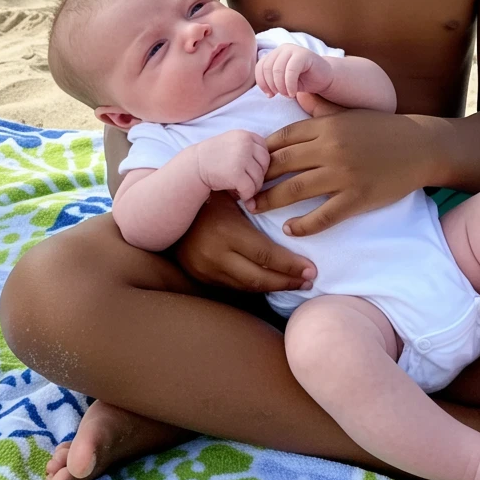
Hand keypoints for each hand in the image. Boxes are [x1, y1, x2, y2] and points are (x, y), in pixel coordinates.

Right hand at [174, 191, 315, 291]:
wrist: (166, 209)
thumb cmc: (208, 194)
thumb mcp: (230, 192)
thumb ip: (257, 199)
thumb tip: (292, 202)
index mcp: (227, 233)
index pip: (266, 256)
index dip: (291, 266)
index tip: (312, 269)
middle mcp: (217, 256)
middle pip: (260, 278)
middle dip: (288, 281)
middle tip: (311, 280)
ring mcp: (208, 271)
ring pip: (248, 287)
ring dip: (274, 287)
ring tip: (297, 283)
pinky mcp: (203, 278)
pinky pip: (235, 287)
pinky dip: (256, 286)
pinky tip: (272, 282)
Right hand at [193, 130, 268, 201]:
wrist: (193, 167)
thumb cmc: (214, 160)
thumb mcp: (233, 146)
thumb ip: (251, 154)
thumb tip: (273, 175)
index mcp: (245, 135)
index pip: (265, 150)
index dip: (260, 164)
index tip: (250, 171)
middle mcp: (245, 143)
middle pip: (266, 164)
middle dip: (258, 177)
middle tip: (247, 183)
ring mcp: (241, 157)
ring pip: (259, 178)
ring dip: (252, 188)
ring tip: (241, 189)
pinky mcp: (236, 173)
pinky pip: (250, 189)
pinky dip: (246, 195)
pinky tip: (238, 194)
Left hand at [254, 108, 433, 236]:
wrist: (420, 147)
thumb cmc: (383, 129)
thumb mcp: (350, 113)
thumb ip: (322, 107)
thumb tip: (299, 93)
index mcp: (327, 126)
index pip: (283, 138)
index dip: (261, 151)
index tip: (248, 162)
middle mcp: (331, 148)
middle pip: (282, 163)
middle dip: (257, 177)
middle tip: (240, 188)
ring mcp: (343, 174)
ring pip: (295, 190)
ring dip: (270, 201)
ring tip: (254, 208)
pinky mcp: (357, 198)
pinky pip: (322, 216)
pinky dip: (302, 225)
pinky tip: (289, 229)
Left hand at [255, 44, 332, 98]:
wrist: (324, 78)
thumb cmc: (303, 80)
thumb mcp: (283, 81)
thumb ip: (271, 79)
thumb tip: (264, 88)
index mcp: (275, 54)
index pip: (260, 67)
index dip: (262, 83)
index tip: (270, 95)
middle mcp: (282, 49)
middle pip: (267, 68)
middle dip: (272, 85)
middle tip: (281, 95)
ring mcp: (293, 49)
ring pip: (277, 69)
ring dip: (281, 86)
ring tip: (288, 94)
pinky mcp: (304, 54)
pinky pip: (291, 70)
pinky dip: (289, 85)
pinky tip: (293, 92)